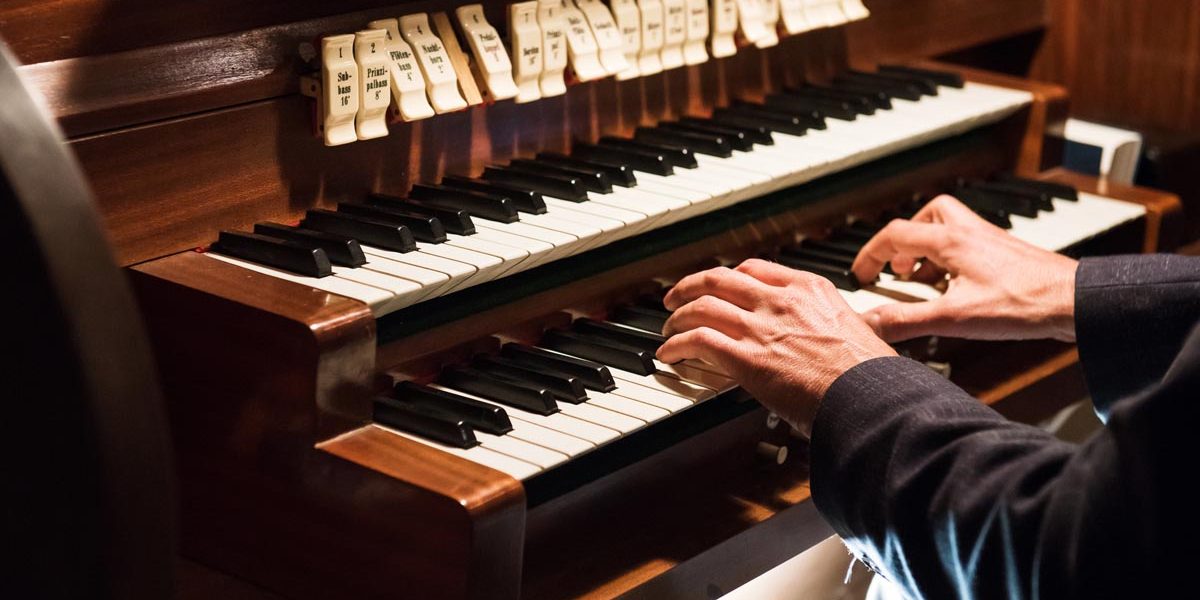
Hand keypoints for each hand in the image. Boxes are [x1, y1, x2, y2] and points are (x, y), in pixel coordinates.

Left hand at [657, 259, 895, 431]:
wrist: (871, 397)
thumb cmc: (871, 375)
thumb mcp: (858, 330)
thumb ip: (833, 326)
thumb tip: (830, 340)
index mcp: (810, 289)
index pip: (755, 268)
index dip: (729, 277)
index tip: (719, 285)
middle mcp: (782, 301)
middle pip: (720, 278)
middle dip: (691, 286)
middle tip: (676, 297)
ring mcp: (763, 327)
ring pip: (702, 305)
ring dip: (677, 316)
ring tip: (668, 327)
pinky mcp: (748, 358)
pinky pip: (698, 341)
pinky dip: (676, 345)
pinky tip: (669, 354)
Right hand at [851, 195, 1078, 342]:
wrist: (1075, 301)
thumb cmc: (1023, 303)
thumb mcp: (953, 318)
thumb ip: (906, 321)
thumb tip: (869, 324)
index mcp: (950, 241)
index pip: (895, 234)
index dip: (870, 254)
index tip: (861, 274)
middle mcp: (970, 233)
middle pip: (927, 216)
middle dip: (905, 239)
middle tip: (899, 267)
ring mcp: (991, 242)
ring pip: (951, 227)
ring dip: (930, 248)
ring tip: (925, 279)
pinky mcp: (1007, 255)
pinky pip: (970, 245)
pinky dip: (954, 260)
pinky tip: (958, 288)